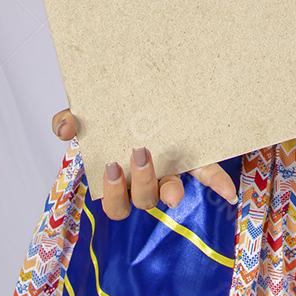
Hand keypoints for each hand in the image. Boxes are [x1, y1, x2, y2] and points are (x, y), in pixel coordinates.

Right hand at [51, 110, 238, 219]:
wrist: (139, 94)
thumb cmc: (111, 113)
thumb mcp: (87, 115)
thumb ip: (68, 119)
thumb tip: (65, 127)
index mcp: (120, 175)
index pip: (114, 200)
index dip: (112, 193)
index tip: (111, 166)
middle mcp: (146, 179)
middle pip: (141, 201)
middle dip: (140, 184)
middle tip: (139, 154)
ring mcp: (171, 171)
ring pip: (168, 194)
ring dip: (169, 189)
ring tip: (171, 180)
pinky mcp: (194, 159)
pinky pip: (207, 174)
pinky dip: (218, 183)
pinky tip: (229, 192)